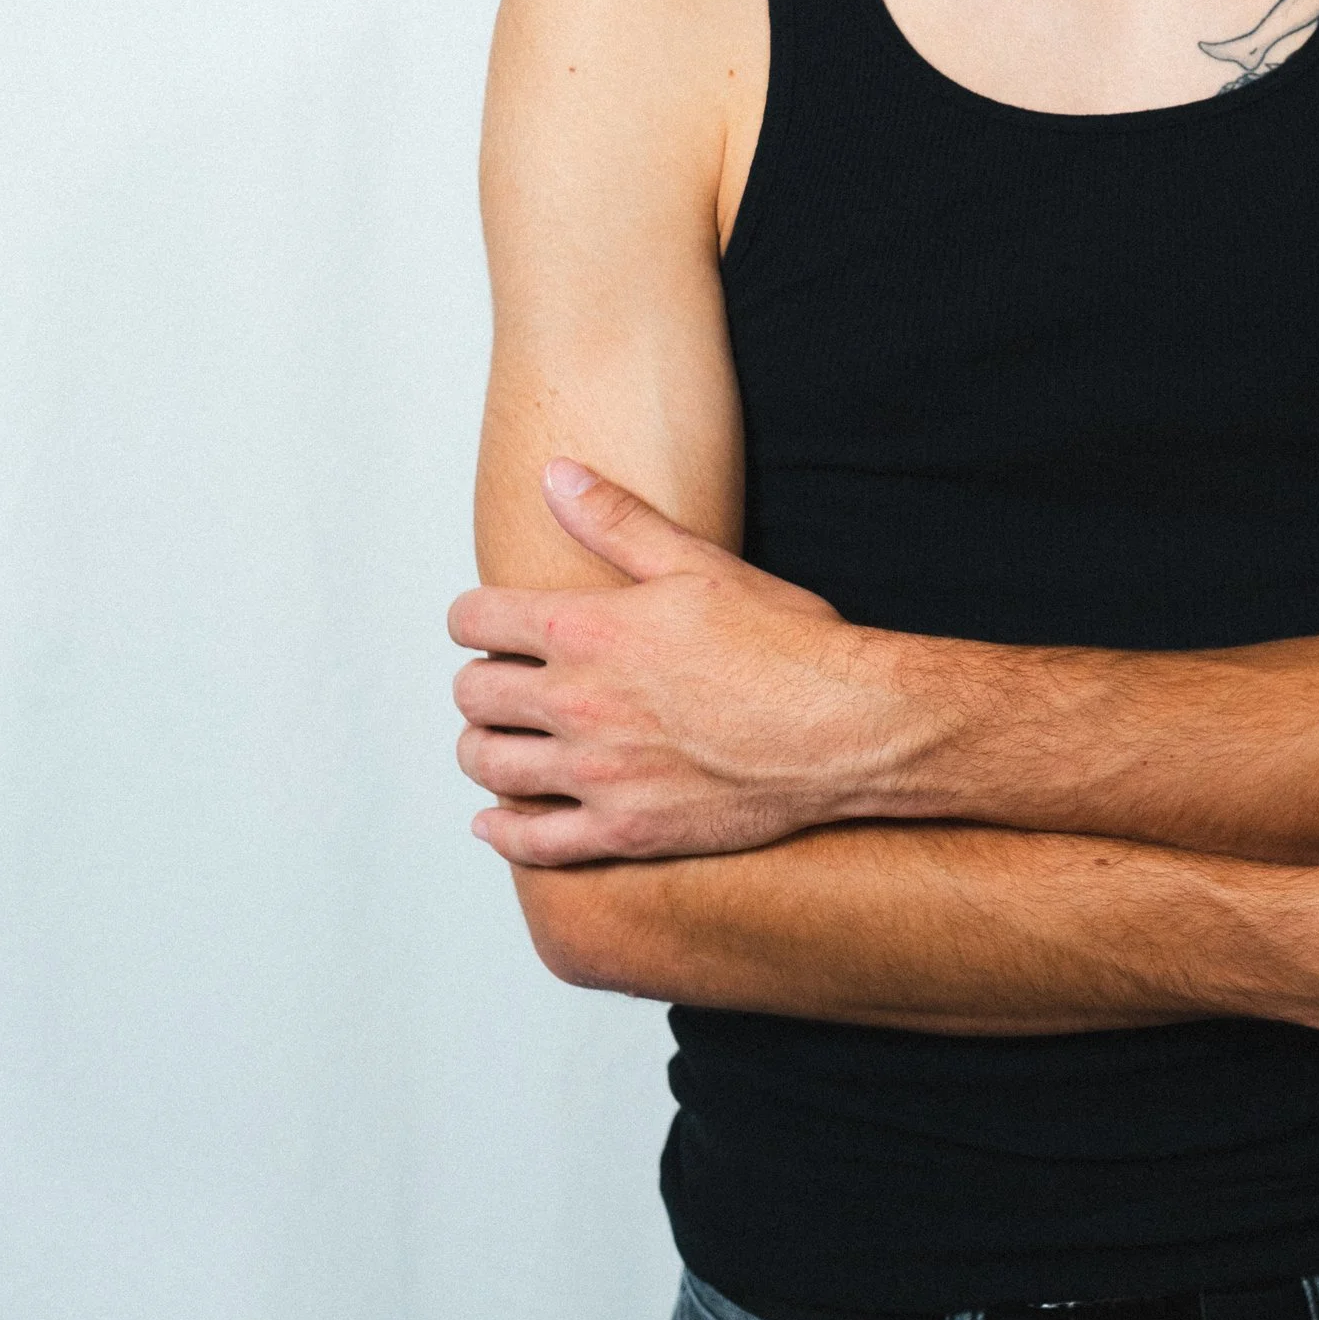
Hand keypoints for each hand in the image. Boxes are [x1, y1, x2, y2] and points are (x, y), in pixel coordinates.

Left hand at [450, 464, 875, 864]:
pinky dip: (503, 832)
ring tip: (505, 741)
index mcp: (588, 631)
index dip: (475, 617)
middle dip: (480, 682)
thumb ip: (617, 521)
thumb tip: (557, 475)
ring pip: (488, 765)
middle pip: (472, 694)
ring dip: (484, 749)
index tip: (489, 624)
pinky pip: (530, 844)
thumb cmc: (787, 644)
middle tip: (506, 681)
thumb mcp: (700, 564)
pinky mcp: (624, 831)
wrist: (846, 728)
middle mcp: (578, 704)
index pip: (476, 619)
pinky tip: (498, 822)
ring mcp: (597, 775)